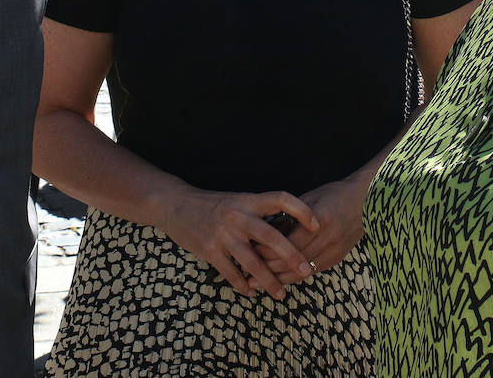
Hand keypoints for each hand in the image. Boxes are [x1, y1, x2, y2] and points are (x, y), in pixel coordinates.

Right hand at [159, 188, 318, 298]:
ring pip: (252, 262)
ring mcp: (222, 233)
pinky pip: (231, 273)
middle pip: (270, 236)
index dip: (301, 210)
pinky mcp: (209, 250)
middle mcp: (237, 215)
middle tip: (307, 271)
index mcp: (247, 200)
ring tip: (281, 294)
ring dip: (269, 281)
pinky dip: (243, 285)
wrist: (175, 205)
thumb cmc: (211, 205)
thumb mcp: (236, 202)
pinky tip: (252, 293)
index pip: (280, 198)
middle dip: (291, 256)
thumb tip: (288, 230)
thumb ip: (258, 214)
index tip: (317, 225)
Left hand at [255, 178, 364, 283]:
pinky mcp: (337, 259)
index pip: (287, 243)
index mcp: (319, 222)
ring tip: (258, 284)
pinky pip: (312, 272)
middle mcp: (327, 240)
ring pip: (302, 273)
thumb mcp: (310, 199)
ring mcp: (334, 252)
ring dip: (279, 279)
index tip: (249, 252)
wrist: (366, 201)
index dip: (267, 251)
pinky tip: (279, 279)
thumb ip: (291, 216)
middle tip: (247, 274)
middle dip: (269, 270)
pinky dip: (294, 277)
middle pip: (293, 262)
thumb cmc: (335, 194)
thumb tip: (266, 230)